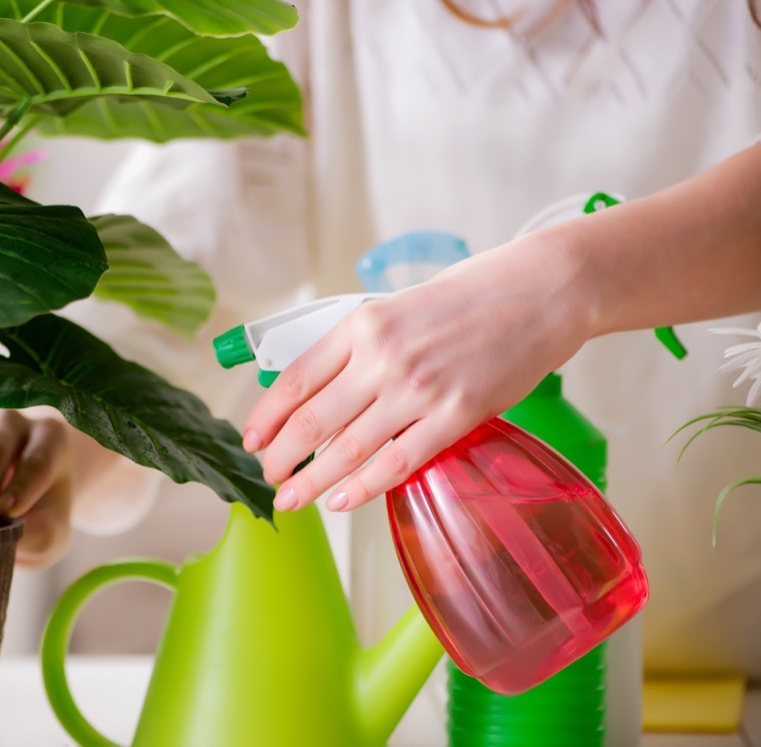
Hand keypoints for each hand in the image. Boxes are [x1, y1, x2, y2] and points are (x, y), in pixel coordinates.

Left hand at [241, 233, 593, 512]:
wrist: (540, 290)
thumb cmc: (469, 298)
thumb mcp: (396, 309)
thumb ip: (358, 348)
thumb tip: (318, 394)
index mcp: (361, 325)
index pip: (295, 379)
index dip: (267, 416)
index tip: (252, 439)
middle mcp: (382, 357)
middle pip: (312, 421)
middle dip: (282, 458)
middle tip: (269, 479)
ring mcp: (419, 388)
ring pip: (348, 448)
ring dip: (313, 481)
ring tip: (293, 499)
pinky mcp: (457, 415)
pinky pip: (398, 462)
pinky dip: (364, 487)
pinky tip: (342, 500)